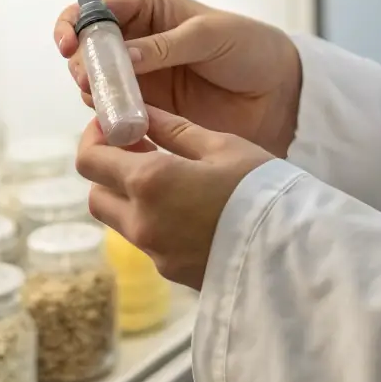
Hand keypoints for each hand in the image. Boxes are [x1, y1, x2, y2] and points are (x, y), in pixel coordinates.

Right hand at [55, 0, 301, 156]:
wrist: (278, 94)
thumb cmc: (250, 49)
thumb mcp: (210, 36)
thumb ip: (165, 46)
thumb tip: (123, 57)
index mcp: (149, 6)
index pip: (98, 7)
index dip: (76, 23)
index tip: (69, 44)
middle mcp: (136, 38)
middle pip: (87, 47)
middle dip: (81, 63)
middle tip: (90, 83)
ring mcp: (139, 76)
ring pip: (95, 82)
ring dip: (94, 94)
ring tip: (112, 107)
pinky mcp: (146, 110)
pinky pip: (114, 113)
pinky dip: (110, 120)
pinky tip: (121, 127)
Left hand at [76, 108, 271, 289]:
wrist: (290, 250)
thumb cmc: (260, 187)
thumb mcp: (220, 146)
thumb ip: (175, 128)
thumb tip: (142, 111)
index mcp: (149, 181)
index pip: (90, 160)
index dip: (94, 137)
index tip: (113, 123)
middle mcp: (141, 220)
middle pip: (96, 193)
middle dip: (107, 167)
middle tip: (137, 145)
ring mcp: (153, 251)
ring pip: (116, 219)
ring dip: (125, 194)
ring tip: (163, 172)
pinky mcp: (169, 271)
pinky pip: (143, 238)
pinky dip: (148, 215)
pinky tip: (182, 201)